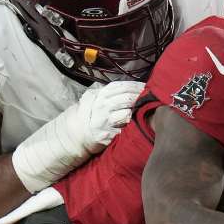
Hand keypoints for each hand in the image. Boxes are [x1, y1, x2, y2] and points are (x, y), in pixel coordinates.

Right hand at [12, 80, 144, 191]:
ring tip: (148, 114)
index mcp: (99, 95)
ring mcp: (102, 120)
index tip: (148, 88)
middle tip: (152, 101)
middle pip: (127, 98)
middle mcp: (100, 105)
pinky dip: (131, 129)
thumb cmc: (84, 118)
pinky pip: (121, 131)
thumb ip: (105, 93)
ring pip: (126, 113)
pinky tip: (138, 128)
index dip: (136, 86)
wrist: (70, 137)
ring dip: (139, 114)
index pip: (121, 86)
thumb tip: (128, 86)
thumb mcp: (91, 100)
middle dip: (142, 99)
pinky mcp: (103, 135)